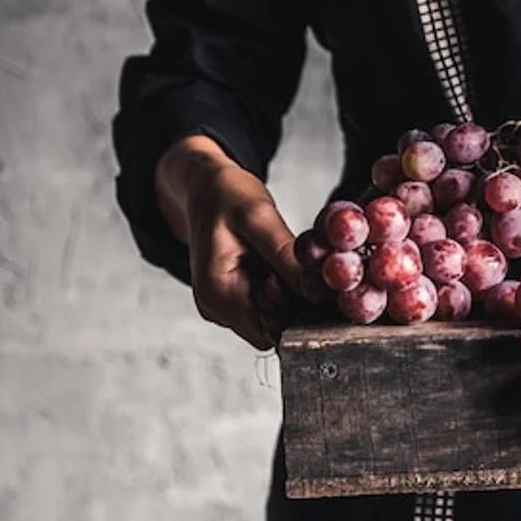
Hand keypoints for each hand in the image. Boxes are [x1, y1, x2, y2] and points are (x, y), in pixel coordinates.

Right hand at [156, 136, 303, 349]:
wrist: (205, 187)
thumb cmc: (226, 197)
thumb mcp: (259, 217)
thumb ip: (284, 255)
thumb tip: (315, 289)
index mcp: (217, 293)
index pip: (268, 333)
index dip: (297, 315)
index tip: (314, 285)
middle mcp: (218, 307)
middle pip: (273, 329)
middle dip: (298, 306)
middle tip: (310, 271)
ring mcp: (228, 304)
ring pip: (275, 318)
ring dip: (292, 297)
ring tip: (293, 263)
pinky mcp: (239, 295)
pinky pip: (270, 304)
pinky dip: (285, 289)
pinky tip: (286, 265)